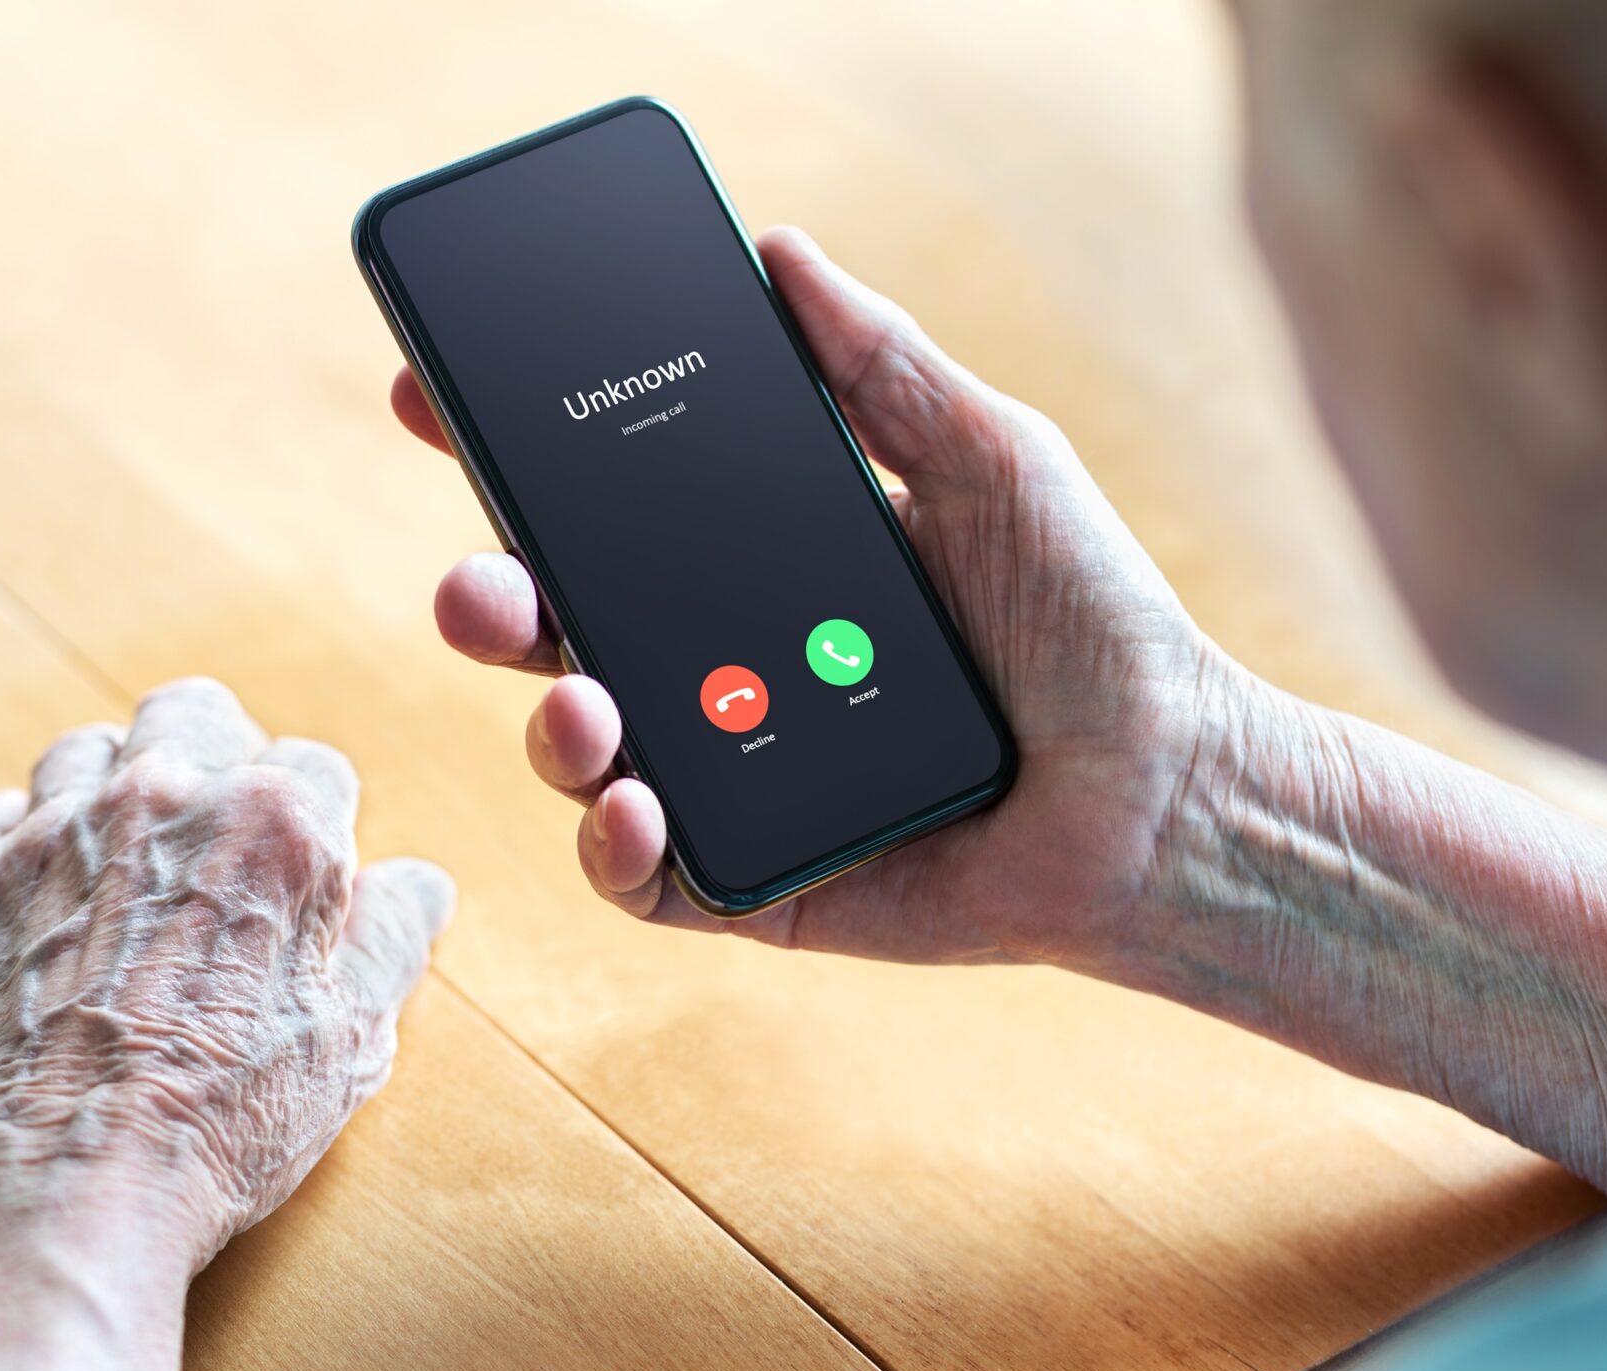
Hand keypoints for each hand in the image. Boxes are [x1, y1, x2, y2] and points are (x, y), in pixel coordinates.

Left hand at [0, 675, 452, 1257]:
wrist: (63, 1182)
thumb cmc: (219, 1118)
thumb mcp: (353, 1035)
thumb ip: (392, 935)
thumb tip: (414, 884)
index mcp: (273, 825)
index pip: (317, 768)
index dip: (320, 827)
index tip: (306, 879)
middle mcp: (162, 799)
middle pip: (195, 714)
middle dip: (216, 757)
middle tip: (217, 838)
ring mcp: (54, 830)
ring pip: (88, 750)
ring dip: (115, 790)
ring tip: (129, 865)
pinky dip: (25, 842)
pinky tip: (49, 898)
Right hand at [397, 226, 1261, 970]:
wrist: (1173, 793)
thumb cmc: (1096, 627)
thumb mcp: (993, 462)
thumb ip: (883, 366)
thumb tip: (777, 248)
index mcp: (762, 565)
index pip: (605, 509)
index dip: (508, 462)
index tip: (433, 400)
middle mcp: (725, 668)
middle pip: (560, 631)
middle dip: (489, 601)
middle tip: (481, 582)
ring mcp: (731, 777)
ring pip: (581, 753)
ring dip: (550, 725)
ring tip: (584, 703)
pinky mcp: (756, 885)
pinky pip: (643, 878)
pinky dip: (614, 847)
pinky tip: (633, 806)